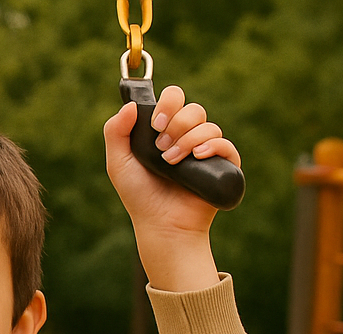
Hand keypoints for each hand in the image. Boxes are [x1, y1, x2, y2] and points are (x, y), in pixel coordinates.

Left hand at [103, 86, 240, 290]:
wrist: (160, 225)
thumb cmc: (140, 196)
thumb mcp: (119, 163)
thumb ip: (115, 132)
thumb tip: (131, 105)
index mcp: (167, 132)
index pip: (175, 99)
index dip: (168, 104)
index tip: (155, 125)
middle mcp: (188, 138)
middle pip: (194, 109)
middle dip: (177, 123)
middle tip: (161, 147)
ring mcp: (206, 152)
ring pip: (209, 126)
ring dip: (187, 140)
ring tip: (171, 163)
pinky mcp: (222, 168)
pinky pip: (227, 145)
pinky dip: (213, 146)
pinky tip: (197, 157)